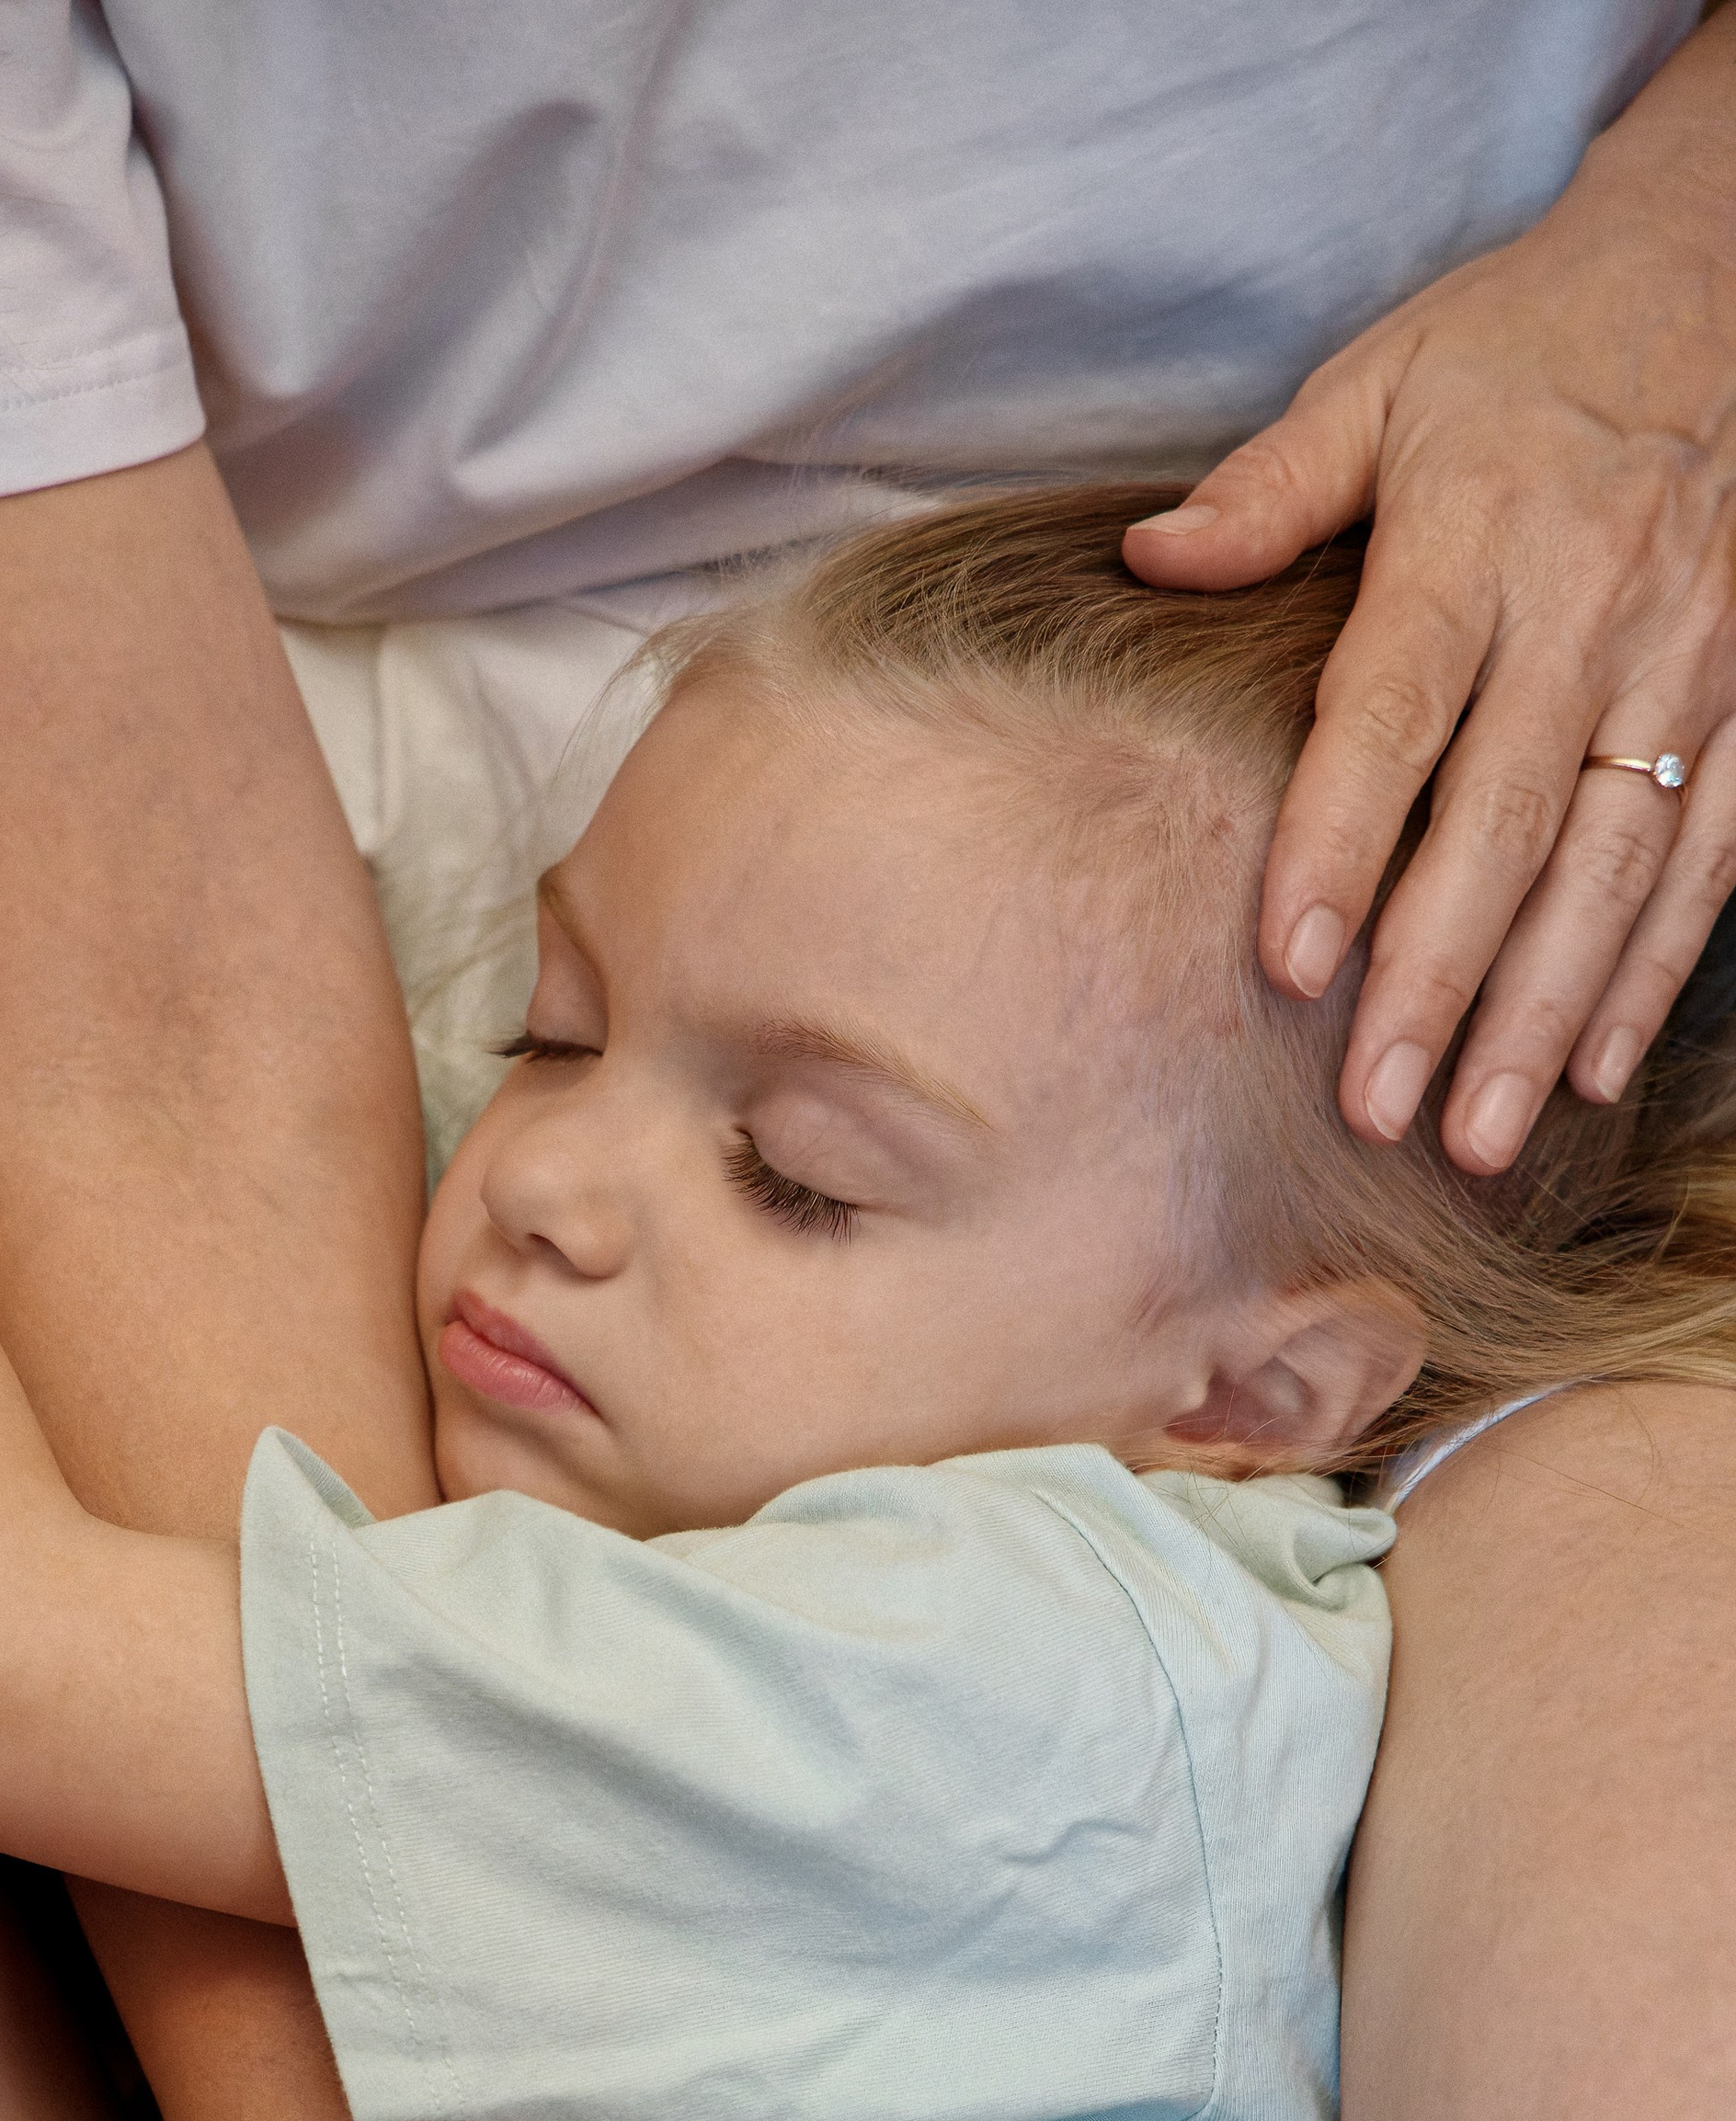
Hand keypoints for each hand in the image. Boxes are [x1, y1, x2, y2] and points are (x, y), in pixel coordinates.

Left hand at [1125, 17, 1735, 1175]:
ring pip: (1613, 870)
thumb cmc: (1518, 349)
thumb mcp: (1385, 378)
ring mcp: (1684, 666)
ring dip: (1546, 1016)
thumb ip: (1271, 487)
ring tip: (1479, 1135)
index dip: (1341, 844)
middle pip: (1507, 827)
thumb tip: (1147, 557)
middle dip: (1441, 985)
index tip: (1291, 964)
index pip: (1395, 715)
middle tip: (1377, 1113)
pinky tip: (1594, 1076)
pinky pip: (1706, 859)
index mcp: (1479, 537)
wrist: (1715, 280)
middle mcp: (1591, 612)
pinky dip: (1652, 976)